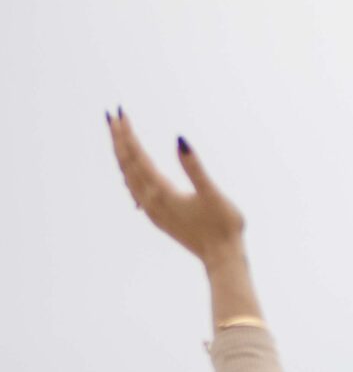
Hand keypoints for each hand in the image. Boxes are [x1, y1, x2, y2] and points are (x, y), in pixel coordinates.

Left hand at [107, 111, 243, 263]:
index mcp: (161, 191)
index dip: (127, 133)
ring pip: (127, 177)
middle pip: (126, 164)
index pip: (136, 156)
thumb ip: (194, 167)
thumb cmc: (223, 225)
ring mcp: (151, 210)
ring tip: (117, 137)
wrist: (222, 258)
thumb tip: (179, 139)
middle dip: (118, 139)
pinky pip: (134, 190)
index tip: (118, 113)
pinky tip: (129, 172)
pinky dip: (128, 174)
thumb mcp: (212, 193)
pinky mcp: (157, 217)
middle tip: (111, 116)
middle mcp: (149, 200)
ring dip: (121, 155)